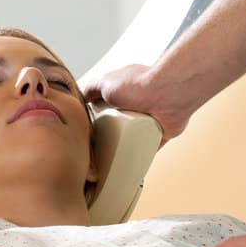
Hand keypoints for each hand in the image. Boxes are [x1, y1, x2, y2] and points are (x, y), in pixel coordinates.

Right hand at [76, 61, 194, 148]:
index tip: (83, 131)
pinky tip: (129, 164)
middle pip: (116, 125)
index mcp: (122, 92)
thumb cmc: (137, 84)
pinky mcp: (160, 133)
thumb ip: (89, 87)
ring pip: (130, 138)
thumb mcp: (104, 82)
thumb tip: (78, 96)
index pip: (103, 107)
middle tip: (94, 149)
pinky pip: (148, 148)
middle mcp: (135, 105)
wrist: (167, 94)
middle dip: (106, 135)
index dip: (94, 118)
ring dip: (122, 146)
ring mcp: (148, 120)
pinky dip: (140, 155)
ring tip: (109, 159)